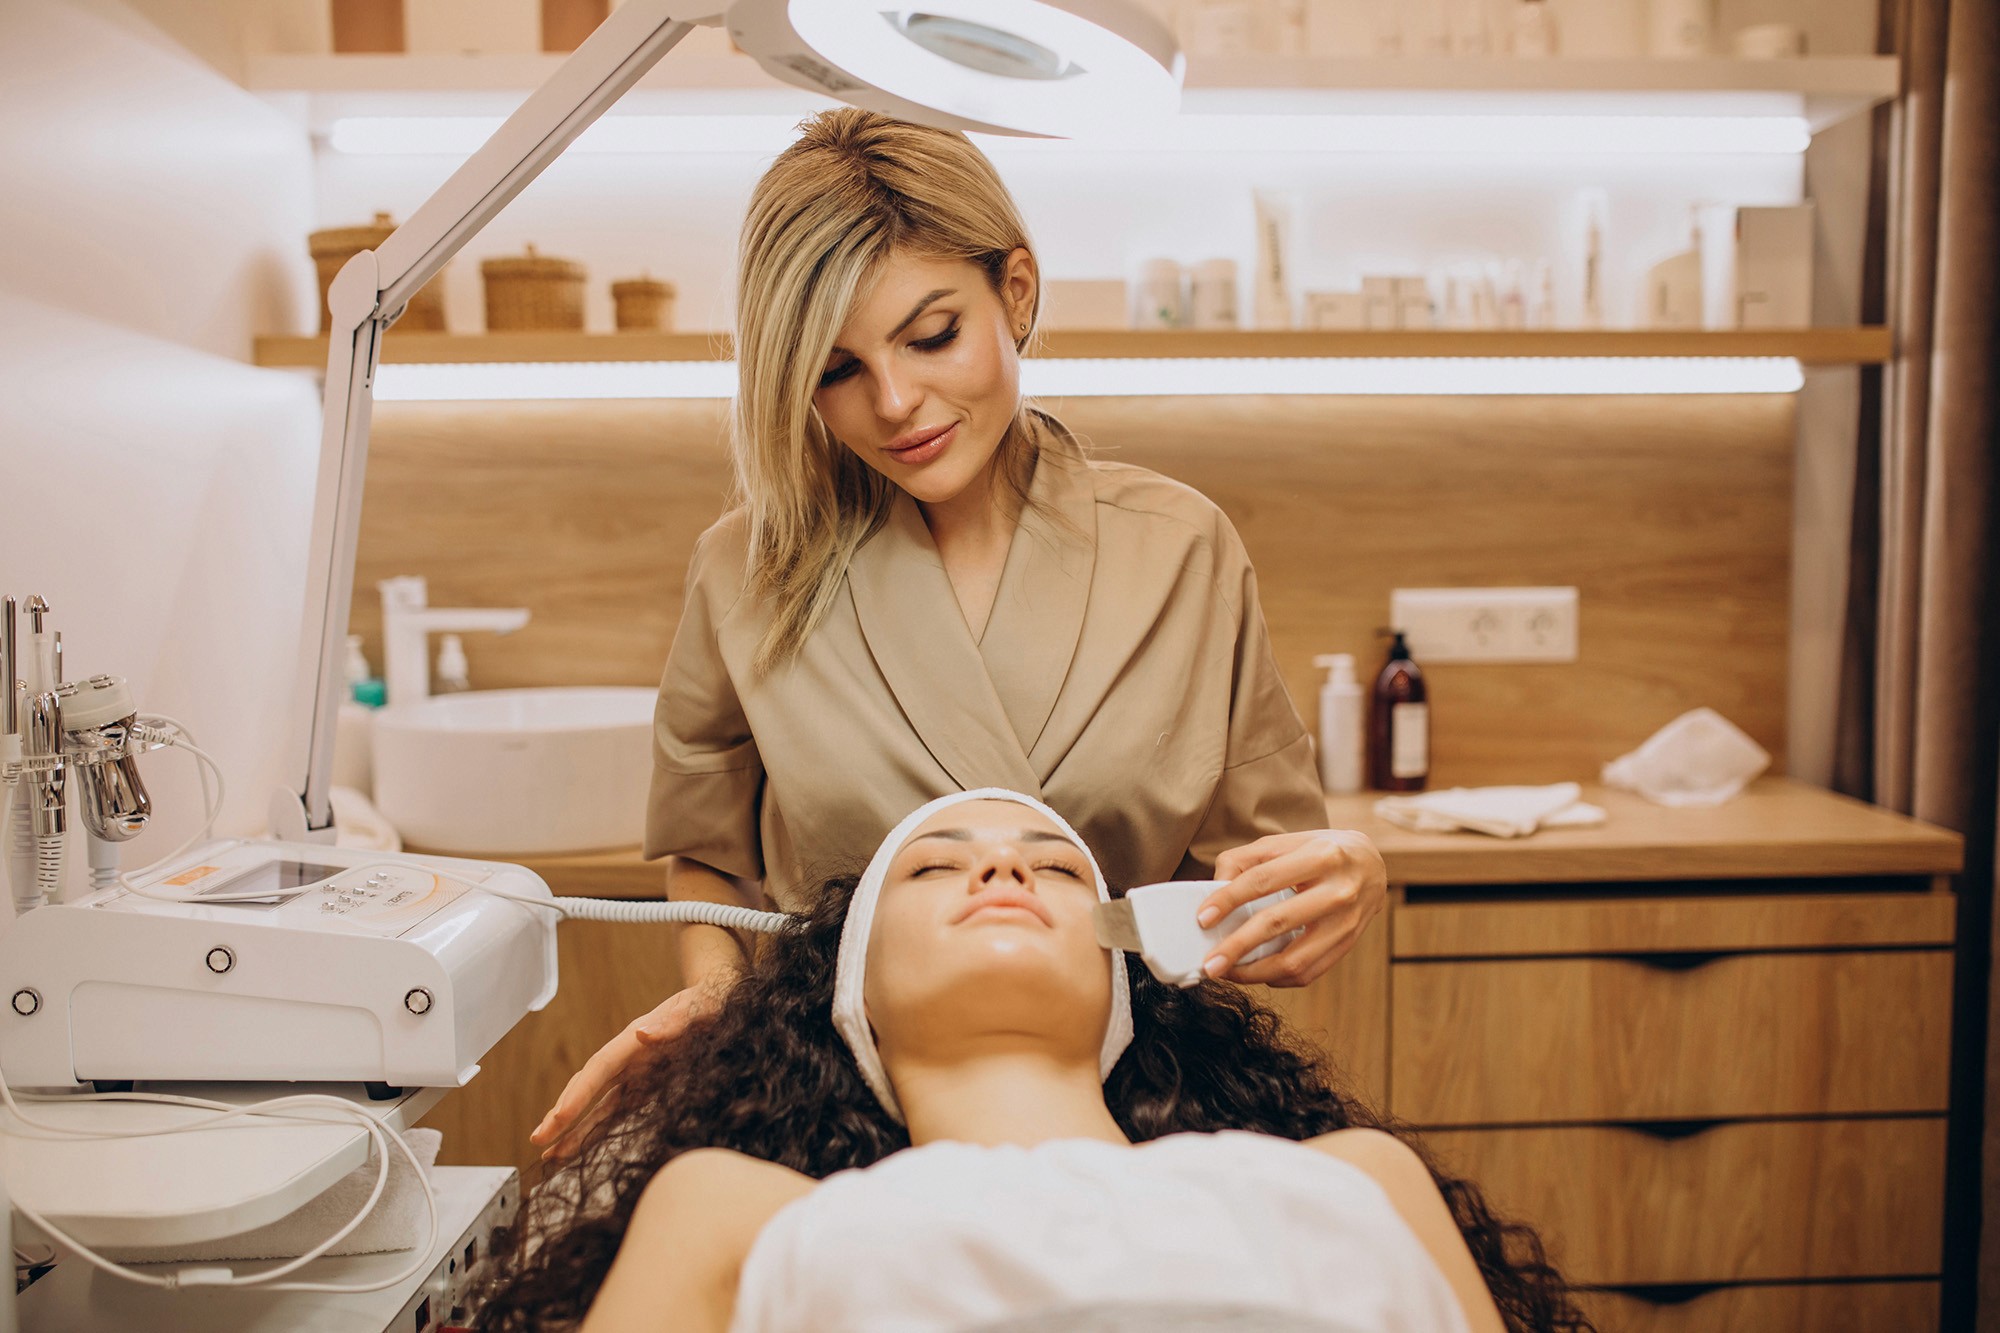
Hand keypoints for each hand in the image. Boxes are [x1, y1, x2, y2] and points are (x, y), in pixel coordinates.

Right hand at [530, 978, 730, 1161]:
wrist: (719, 1000)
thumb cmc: (710, 1002)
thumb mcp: (699, 1006)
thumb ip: (675, 1020)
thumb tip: (642, 1033)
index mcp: (635, 1040)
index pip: (600, 1067)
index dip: (580, 1092)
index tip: (561, 1115)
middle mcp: (627, 1058)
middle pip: (587, 1086)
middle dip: (563, 1113)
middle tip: (539, 1139)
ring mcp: (632, 1075)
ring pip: (595, 1104)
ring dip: (572, 1129)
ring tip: (549, 1155)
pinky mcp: (643, 1088)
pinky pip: (613, 1112)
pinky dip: (594, 1131)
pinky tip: (577, 1150)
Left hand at [1196, 829, 1386, 987]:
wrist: (1372, 865)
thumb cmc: (1321, 852)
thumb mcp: (1286, 842)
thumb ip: (1246, 859)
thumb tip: (1215, 889)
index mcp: (1320, 856)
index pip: (1264, 880)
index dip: (1229, 900)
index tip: (1203, 918)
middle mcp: (1338, 890)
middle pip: (1278, 923)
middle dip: (1237, 947)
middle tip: (1209, 963)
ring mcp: (1347, 922)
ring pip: (1295, 960)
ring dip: (1255, 973)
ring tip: (1228, 973)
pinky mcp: (1347, 945)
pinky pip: (1309, 972)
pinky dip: (1278, 979)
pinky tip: (1258, 972)